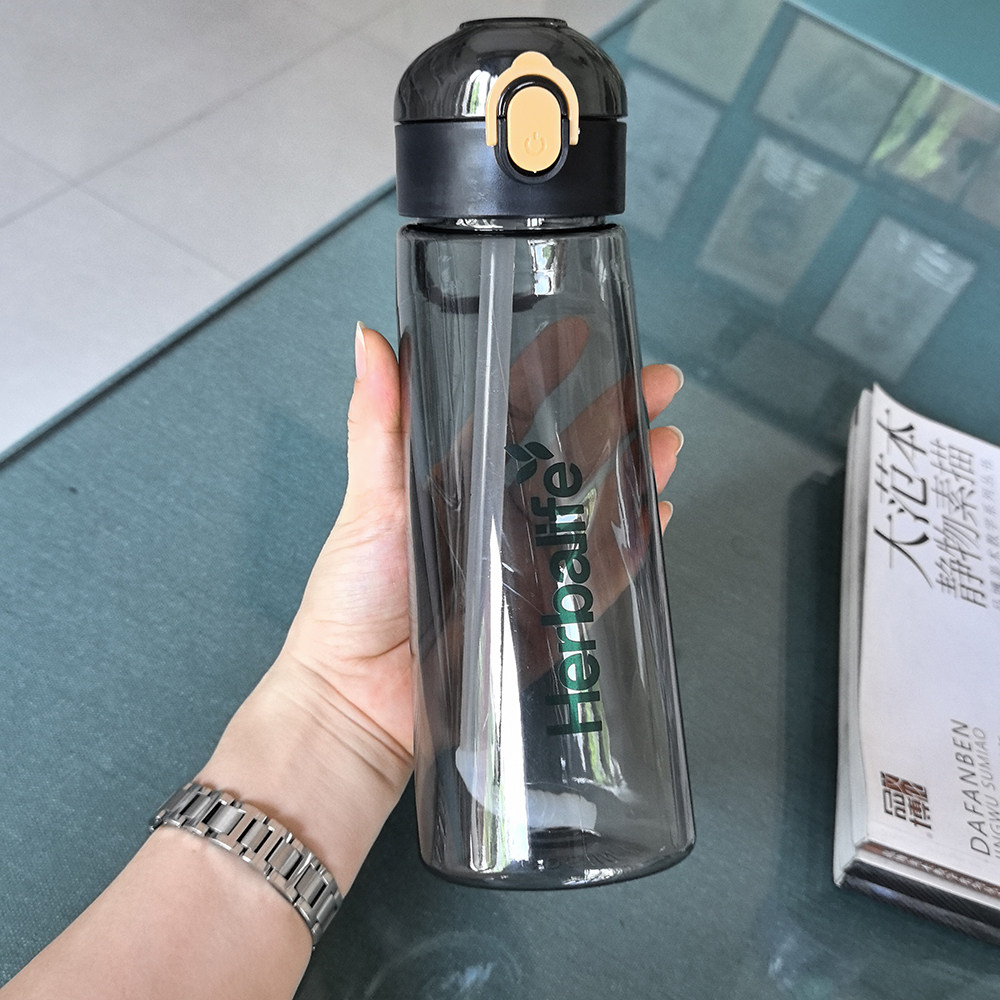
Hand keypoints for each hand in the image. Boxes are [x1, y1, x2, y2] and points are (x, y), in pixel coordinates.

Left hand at [200, 322, 683, 892]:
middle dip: (617, 415)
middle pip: (569, 455)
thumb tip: (368, 339)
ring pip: (592, 509)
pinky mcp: (542, 616)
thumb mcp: (369, 500)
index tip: (584, 333)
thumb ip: (377, 422)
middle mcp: (495, 518)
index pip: (514, 413)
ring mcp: (523, 566)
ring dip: (634, 473)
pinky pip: (597, 576)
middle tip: (658, 383)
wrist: (356, 701)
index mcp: (455, 482)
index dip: (551, 371)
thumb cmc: (351, 600)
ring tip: (668, 442)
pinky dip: (630, 546)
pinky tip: (654, 516)